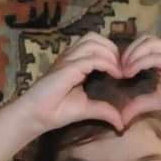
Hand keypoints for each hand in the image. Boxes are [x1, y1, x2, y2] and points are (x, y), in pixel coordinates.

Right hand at [15, 33, 130, 132]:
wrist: (37, 116)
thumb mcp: (87, 109)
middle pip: (95, 37)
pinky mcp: (67, 68)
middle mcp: (70, 56)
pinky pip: (92, 59)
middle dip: (112, 49)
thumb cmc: (57, 111)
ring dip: (111, 54)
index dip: (111, 53)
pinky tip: (115, 75)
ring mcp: (67, 60)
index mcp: (74, 61)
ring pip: (93, 43)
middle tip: (123, 68)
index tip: (123, 70)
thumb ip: (104, 110)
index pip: (95, 44)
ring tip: (119, 71)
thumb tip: (122, 123)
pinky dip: (107, 64)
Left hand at [116, 36, 160, 125]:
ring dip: (133, 54)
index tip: (117, 71)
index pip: (144, 46)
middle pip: (145, 40)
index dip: (128, 55)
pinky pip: (157, 56)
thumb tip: (121, 117)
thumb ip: (139, 104)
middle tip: (118, 68)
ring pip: (150, 43)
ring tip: (124, 70)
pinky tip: (131, 72)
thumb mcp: (157, 102)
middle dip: (128, 51)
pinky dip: (141, 61)